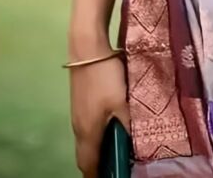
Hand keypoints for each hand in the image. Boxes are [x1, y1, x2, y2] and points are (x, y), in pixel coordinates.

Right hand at [69, 53, 130, 177]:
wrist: (87, 46)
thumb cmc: (104, 76)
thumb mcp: (121, 101)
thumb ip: (128, 123)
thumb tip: (135, 143)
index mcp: (87, 132)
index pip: (88, 164)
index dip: (97, 176)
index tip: (111, 177)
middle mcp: (78, 127)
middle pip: (84, 155)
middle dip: (97, 164)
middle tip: (115, 165)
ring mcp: (76, 113)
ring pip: (85, 141)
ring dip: (97, 148)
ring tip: (116, 148)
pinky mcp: (79, 102)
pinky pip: (86, 128)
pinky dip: (96, 135)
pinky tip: (110, 126)